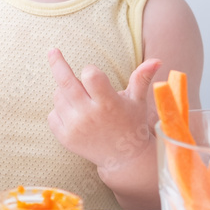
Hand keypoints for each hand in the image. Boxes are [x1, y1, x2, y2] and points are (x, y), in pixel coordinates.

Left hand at [46, 48, 161, 170]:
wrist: (123, 159)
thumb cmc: (131, 124)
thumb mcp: (137, 101)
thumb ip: (142, 78)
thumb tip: (157, 59)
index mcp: (108, 104)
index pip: (91, 75)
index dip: (91, 70)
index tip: (94, 73)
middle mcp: (89, 115)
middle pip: (65, 82)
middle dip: (57, 63)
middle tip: (52, 51)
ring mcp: (75, 128)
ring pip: (58, 96)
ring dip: (66, 91)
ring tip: (82, 100)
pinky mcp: (65, 138)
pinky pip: (52, 114)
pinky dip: (60, 109)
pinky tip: (74, 114)